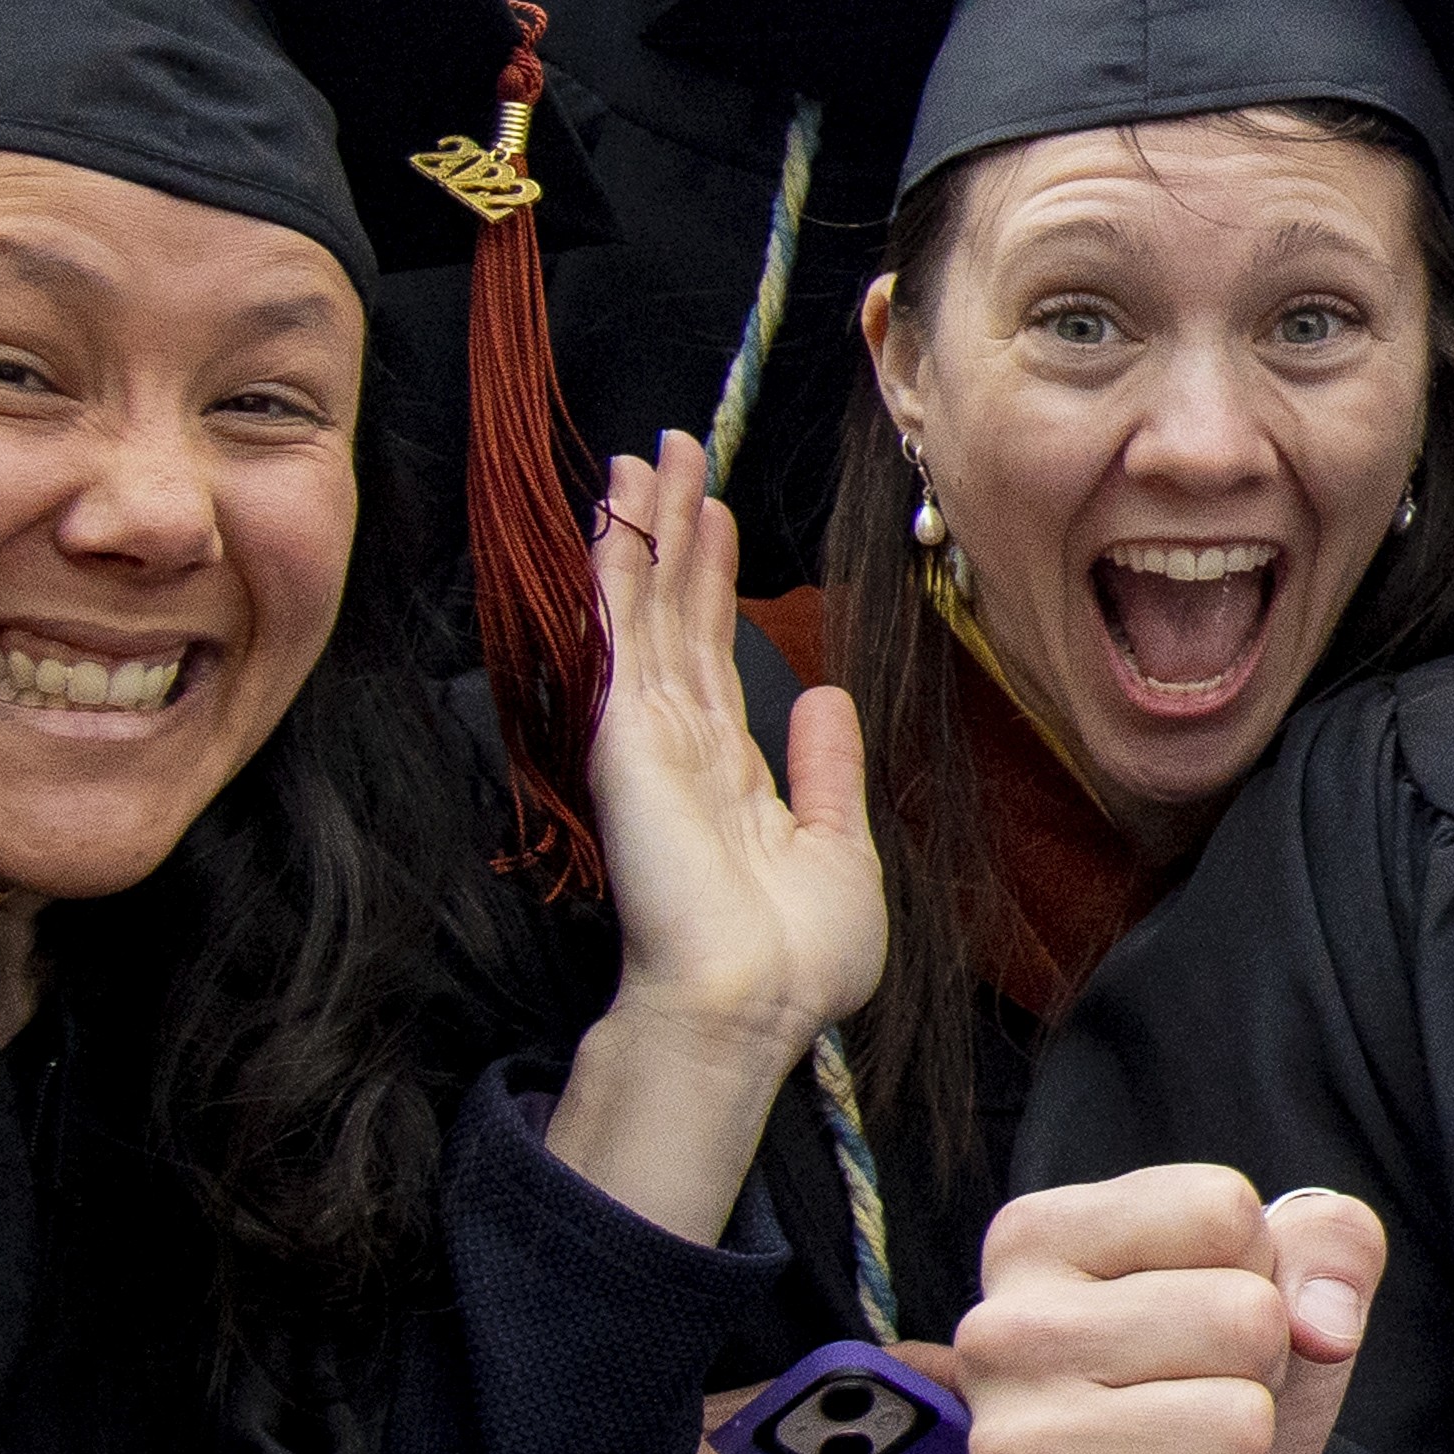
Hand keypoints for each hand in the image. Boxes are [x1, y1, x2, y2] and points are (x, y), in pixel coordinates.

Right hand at [540, 435, 884, 1245]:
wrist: (750, 1002)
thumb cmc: (795, 958)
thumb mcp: (838, 848)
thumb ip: (827, 770)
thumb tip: (823, 699)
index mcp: (730, 773)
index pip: (713, 652)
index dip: (712, 579)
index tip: (714, 512)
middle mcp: (680, 743)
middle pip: (674, 612)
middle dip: (674, 530)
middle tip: (671, 451)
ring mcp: (647, 735)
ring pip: (645, 606)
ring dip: (644, 528)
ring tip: (644, 456)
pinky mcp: (626, 735)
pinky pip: (621, 633)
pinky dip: (616, 568)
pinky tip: (615, 513)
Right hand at [954, 1165, 1385, 1453]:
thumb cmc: (1202, 1386)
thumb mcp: (1278, 1285)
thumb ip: (1332, 1245)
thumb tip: (1326, 1326)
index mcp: (1034, 1238)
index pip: (1224, 1210)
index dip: (1258, 1271)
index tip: (1202, 1319)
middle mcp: (999, 1333)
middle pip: (1244, 1316)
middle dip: (1259, 1370)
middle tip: (1198, 1402)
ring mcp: (1009, 1449)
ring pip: (1239, 1424)